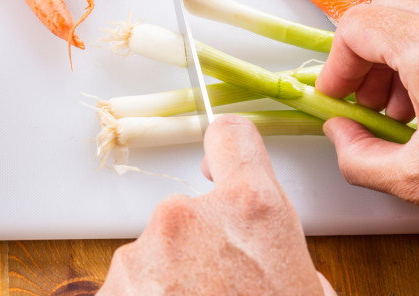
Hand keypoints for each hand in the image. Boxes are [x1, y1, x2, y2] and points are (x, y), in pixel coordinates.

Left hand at [98, 115, 333, 295]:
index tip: (224, 162)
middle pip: (191, 210)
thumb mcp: (309, 295)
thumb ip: (285, 257)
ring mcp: (141, 255)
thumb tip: (270, 261)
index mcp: (251, 211)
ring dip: (171, 284)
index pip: (232, 137)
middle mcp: (187, 218)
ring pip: (156, 255)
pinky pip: (130, 289)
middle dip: (202, 247)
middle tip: (226, 293)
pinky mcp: (109, 290)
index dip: (229, 150)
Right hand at [317, 0, 418, 293]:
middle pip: (389, 4)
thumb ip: (357, 154)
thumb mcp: (418, 181)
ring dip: (407, 45)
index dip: (337, 64)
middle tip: (370, 95)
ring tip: (414, 103)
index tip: (340, 94)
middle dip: (369, 48)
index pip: (357, 26)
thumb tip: (340, 131)